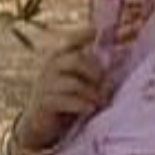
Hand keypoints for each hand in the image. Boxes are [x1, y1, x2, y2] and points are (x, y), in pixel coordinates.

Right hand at [17, 25, 107, 154]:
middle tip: (103, 85)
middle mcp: (49, 67)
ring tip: (99, 101)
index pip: (71, 41)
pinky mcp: (45, 102)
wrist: (38, 123)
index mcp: (58, 58)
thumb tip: (116, 60)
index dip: (84, 34)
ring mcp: (45, 85)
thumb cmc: (64, 98)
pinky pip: (68, 100)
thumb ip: (90, 70)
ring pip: (74, 83)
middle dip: (94, 72)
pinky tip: (89, 109)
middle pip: (76, 60)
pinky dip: (82, 105)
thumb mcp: (76, 80)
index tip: (96, 30)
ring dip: (91, 93)